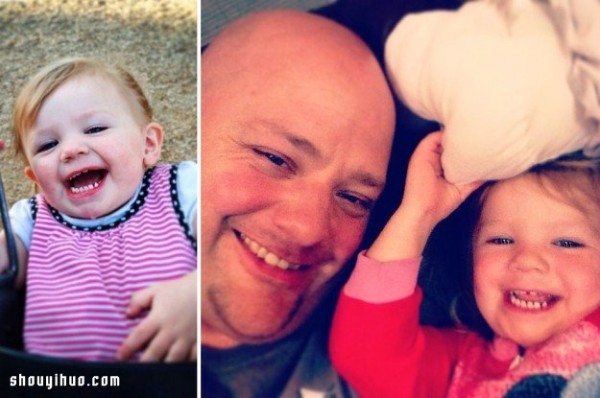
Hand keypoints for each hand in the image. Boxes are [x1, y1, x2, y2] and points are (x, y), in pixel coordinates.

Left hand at [117, 270, 196, 361]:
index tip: (119, 356)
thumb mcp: (156, 289)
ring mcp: (185, 337)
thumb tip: (128, 314)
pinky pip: (191, 358)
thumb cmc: (178, 289)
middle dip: (142, 363)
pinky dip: (184, 364)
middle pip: (154, 353)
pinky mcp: (198, 340)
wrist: (205, 287)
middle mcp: (171, 331)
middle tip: (135, 370)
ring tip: (155, 371)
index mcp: (158, 318)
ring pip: (172, 360)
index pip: (138, 336)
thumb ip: (138, 299)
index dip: (127, 348)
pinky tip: (177, 366)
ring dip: (162, 367)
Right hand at [368, 132, 481, 259]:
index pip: (453, 151)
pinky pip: (433, 137)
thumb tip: (490, 170)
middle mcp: (432, 159)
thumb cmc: (441, 204)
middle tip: (479, 134)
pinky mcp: (421, 154)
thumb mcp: (463, 188)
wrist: (426, 211)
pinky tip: (460, 139)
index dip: (465, 146)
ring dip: (454, 136)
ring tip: (471, 133)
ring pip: (441, 138)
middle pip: (448, 142)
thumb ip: (473, 178)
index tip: (481, 142)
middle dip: (462, 138)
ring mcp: (426, 155)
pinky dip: (445, 136)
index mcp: (439, 166)